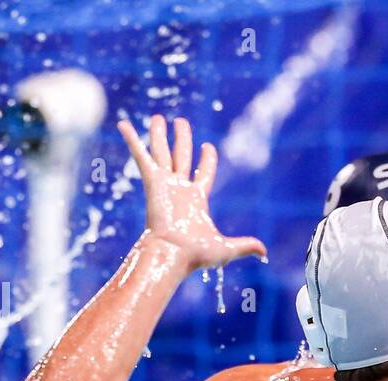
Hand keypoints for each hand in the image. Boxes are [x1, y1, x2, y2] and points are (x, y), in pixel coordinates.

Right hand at [117, 114, 266, 269]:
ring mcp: (164, 184)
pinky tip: (123, 124)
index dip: (207, 160)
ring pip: (162, 152)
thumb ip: (245, 246)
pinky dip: (132, 139)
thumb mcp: (226, 249)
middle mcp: (179, 189)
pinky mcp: (151, 182)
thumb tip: (264, 253)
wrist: (172, 254)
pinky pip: (141, 156)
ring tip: (159, 117)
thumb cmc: (196, 255)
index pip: (203, 174)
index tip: (208, 146)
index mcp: (196, 200)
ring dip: (159, 134)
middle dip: (182, 139)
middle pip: (181, 157)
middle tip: (181, 122)